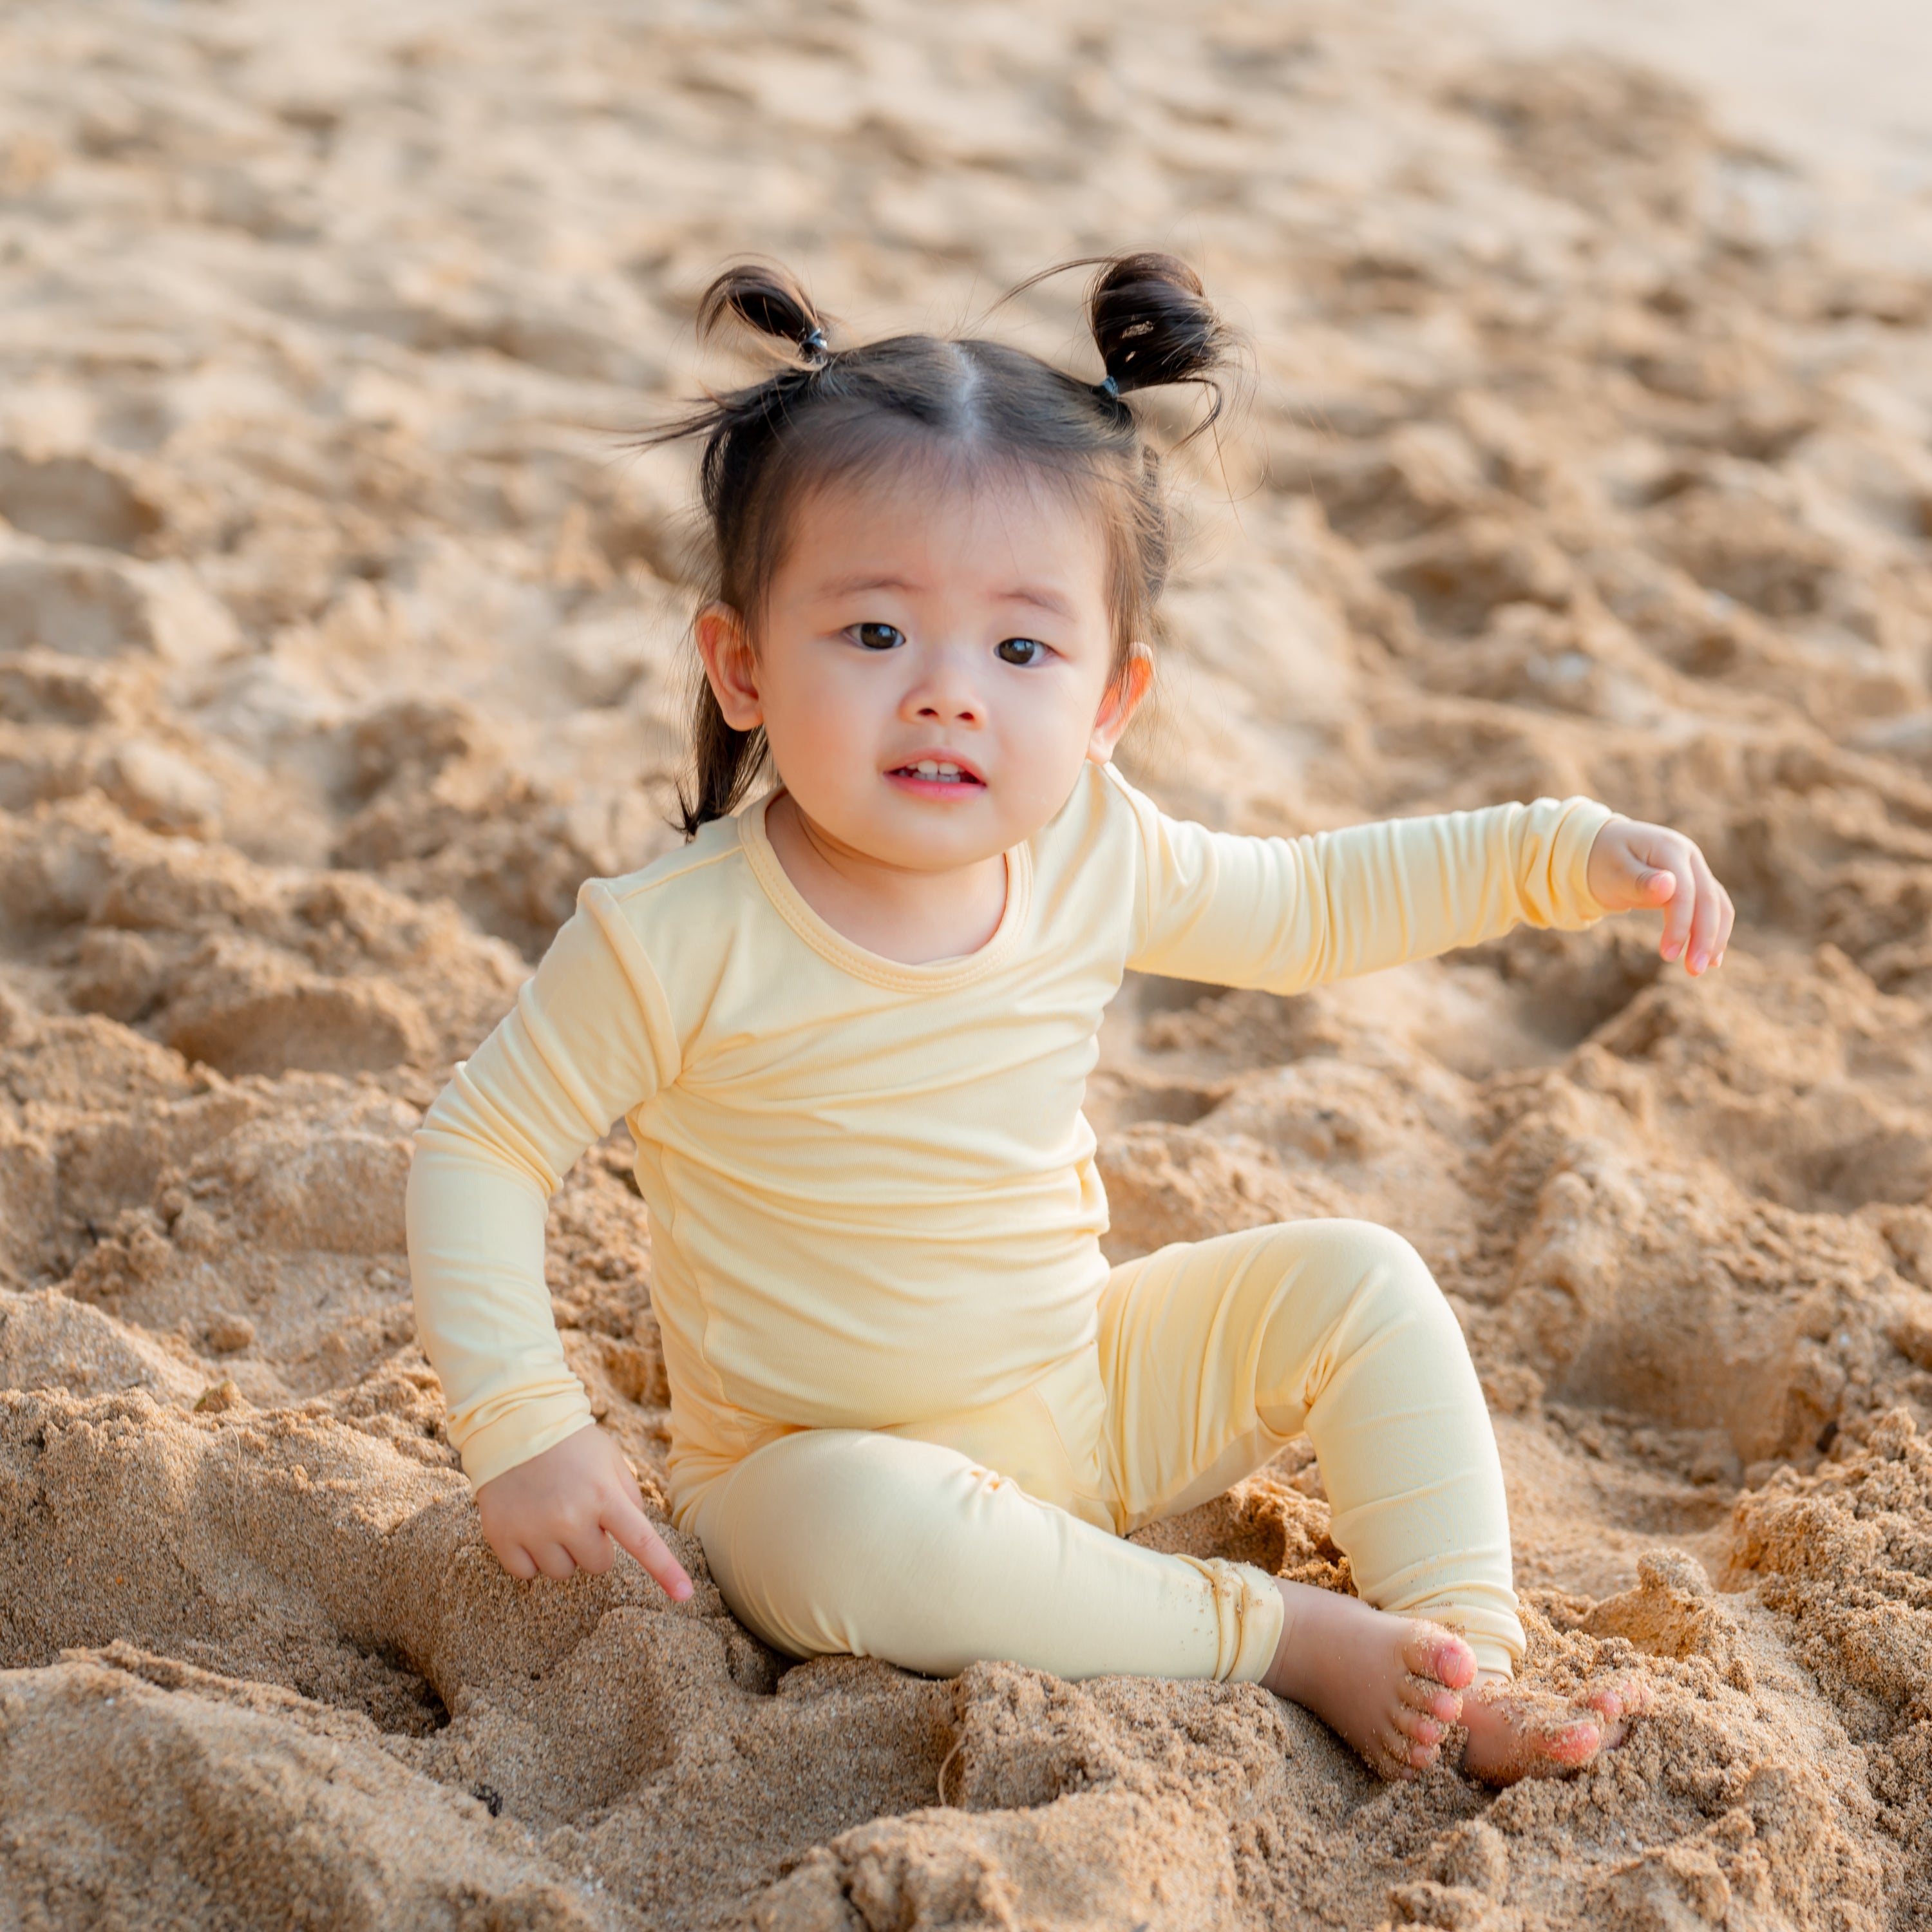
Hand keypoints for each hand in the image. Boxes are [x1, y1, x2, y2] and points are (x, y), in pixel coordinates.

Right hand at [475, 1423, 693, 1599]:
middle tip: (579, 1513)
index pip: (642, 1542)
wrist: (513, 1424)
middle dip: (594, 1544)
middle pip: (598, 1565)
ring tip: (551, 1515)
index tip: (684, 1594)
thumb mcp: (610, 1460)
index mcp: (605, 1495)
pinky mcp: (503, 1537)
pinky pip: (526, 1574)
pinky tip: (527, 1525)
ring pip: (562, 1573)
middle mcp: (571, 1517)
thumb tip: (636, 1535)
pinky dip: (529, 1556)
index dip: (665, 1570)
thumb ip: (627, 1496)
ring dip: (562, 1552)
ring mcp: (535, 1529)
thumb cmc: (571, 1443)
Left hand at [1586, 816, 1733, 974]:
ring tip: (1701, 969)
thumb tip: (1669, 885)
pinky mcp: (1693, 883)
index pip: (1684, 891)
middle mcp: (1689, 856)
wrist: (1601, 847)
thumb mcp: (1612, 871)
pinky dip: (1714, 930)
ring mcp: (1694, 868)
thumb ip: (1639, 880)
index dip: (1680, 924)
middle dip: (1704, 937)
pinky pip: (1712, 907)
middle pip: (1708, 899)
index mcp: (1669, 848)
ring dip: (1714, 937)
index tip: (1667, 955)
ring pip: (1716, 904)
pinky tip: (1712, 957)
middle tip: (1694, 971)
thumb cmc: (1602, 861)